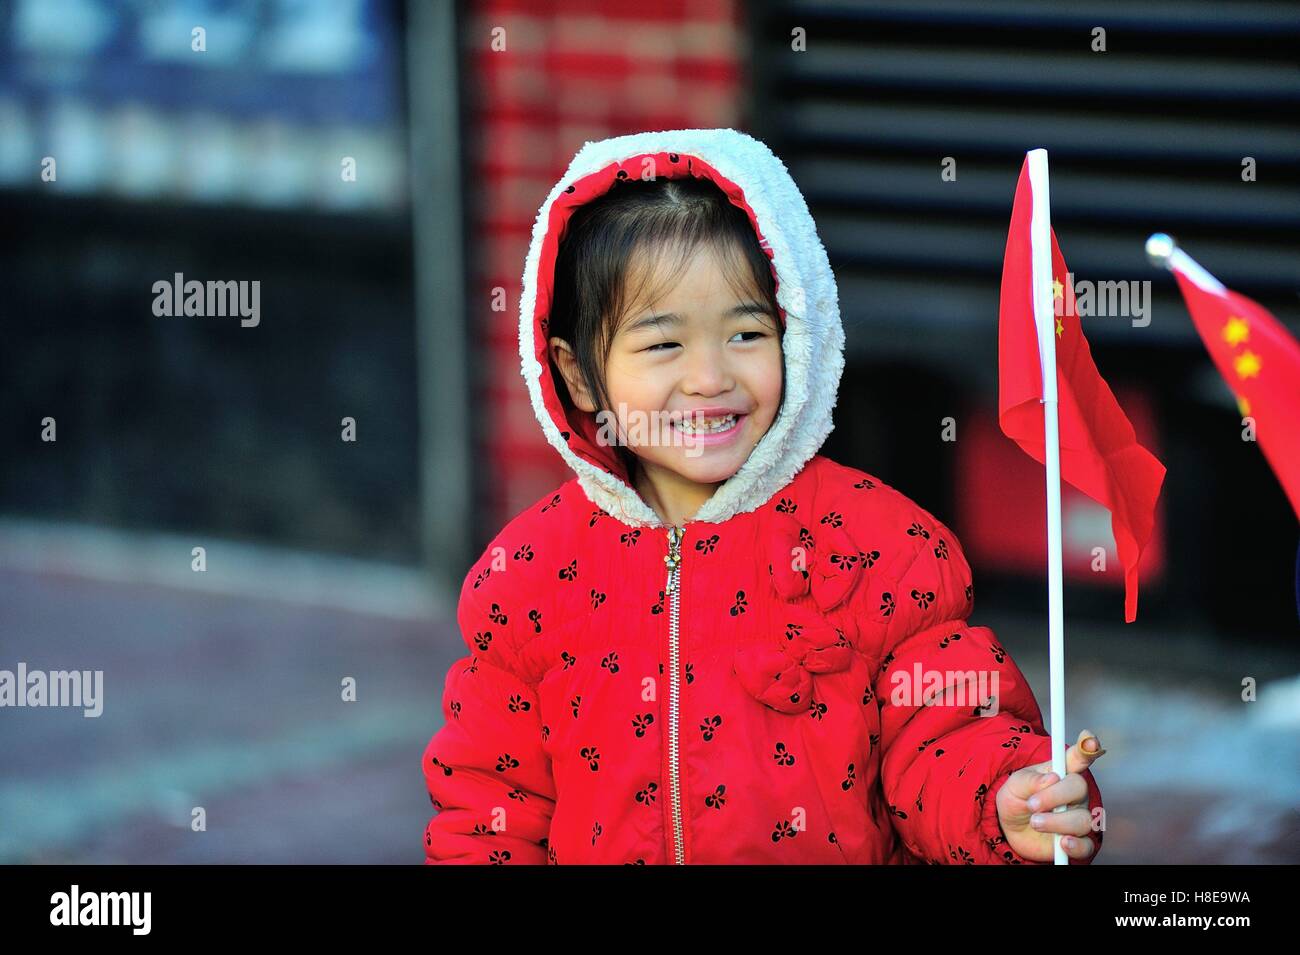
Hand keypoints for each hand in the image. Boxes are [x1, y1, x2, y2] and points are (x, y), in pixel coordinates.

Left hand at [995, 728, 1104, 861]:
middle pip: (1079, 787)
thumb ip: (1029, 780)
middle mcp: (1074, 794)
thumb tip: (1051, 778)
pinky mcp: (1077, 841)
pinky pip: (1086, 845)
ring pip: (1082, 819)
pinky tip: (1063, 843)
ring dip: (1056, 821)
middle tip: (1032, 804)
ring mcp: (1078, 817)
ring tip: (1034, 822)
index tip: (1088, 739)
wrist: (1010, 830)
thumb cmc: (1016, 800)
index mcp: (1060, 773)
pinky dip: (1076, 845)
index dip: (1087, 747)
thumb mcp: (1013, 786)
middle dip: (1055, 795)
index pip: (1078, 757)